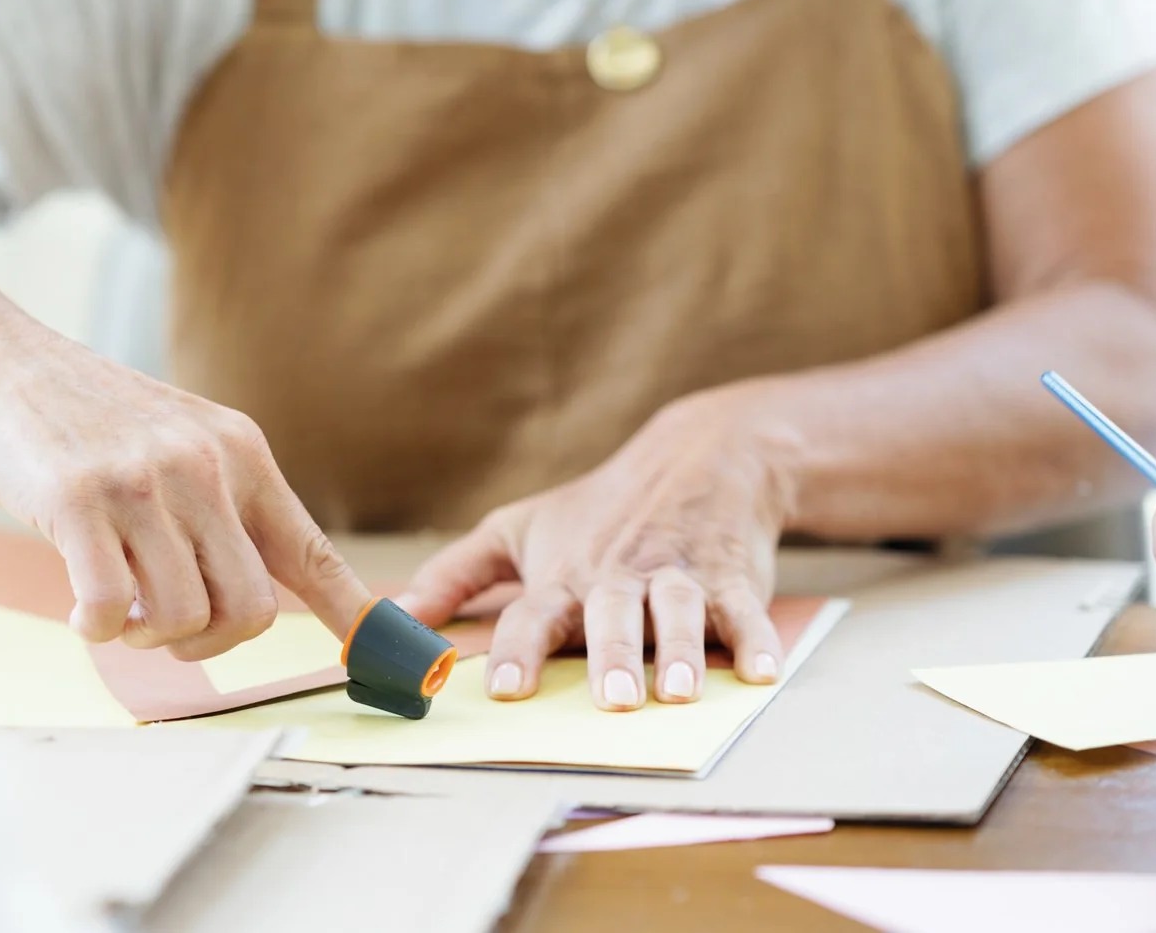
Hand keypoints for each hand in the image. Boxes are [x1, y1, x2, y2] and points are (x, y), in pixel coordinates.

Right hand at [0, 297, 372, 658]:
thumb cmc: (82, 416)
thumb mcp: (177, 442)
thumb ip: (222, 506)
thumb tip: (262, 594)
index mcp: (241, 453)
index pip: (316, 555)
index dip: (357, 621)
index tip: (397, 668)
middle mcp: (205, 465)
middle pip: (252, 612)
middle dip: (208, 645)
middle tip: (160, 625)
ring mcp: (142, 481)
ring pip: (186, 618)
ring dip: (146, 636)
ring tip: (114, 603)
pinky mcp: (77, 500)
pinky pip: (112, 610)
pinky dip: (97, 628)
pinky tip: (78, 604)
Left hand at [397, 388, 795, 711]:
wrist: (696, 457)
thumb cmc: (595, 510)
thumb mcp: (518, 531)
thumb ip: (456, 574)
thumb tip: (393, 616)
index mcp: (564, 575)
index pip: (535, 615)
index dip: (520, 651)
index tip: (506, 691)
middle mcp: (619, 576)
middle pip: (612, 616)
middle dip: (612, 655)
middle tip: (614, 699)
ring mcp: (678, 575)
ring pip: (679, 612)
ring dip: (682, 651)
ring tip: (681, 691)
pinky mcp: (732, 576)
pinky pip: (745, 610)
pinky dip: (756, 640)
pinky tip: (761, 671)